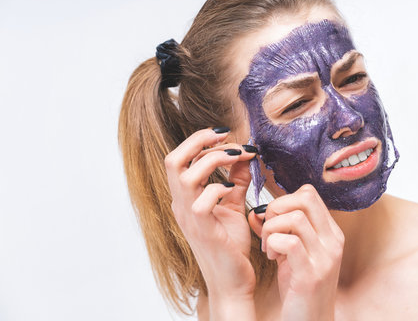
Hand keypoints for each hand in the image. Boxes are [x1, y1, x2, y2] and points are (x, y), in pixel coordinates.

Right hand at [164, 128, 256, 302]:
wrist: (233, 282)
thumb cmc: (231, 246)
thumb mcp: (233, 206)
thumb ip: (236, 181)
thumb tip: (245, 155)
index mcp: (185, 198)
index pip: (177, 158)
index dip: (198, 140)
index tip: (227, 136)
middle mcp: (181, 205)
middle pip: (172, 159)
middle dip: (199, 140)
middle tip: (227, 136)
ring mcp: (188, 217)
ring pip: (185, 174)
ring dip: (214, 158)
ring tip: (238, 156)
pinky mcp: (202, 230)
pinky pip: (202, 200)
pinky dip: (220, 187)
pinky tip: (234, 190)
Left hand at [249, 184, 344, 320]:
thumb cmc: (299, 290)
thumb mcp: (291, 255)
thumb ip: (279, 231)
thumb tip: (256, 212)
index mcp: (330, 233)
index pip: (309, 194)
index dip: (284, 199)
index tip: (273, 219)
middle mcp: (332, 241)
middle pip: (306, 198)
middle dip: (278, 207)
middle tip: (268, 228)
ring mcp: (325, 258)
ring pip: (296, 218)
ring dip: (272, 228)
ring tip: (269, 246)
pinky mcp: (311, 275)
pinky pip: (290, 242)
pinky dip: (273, 243)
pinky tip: (272, 256)